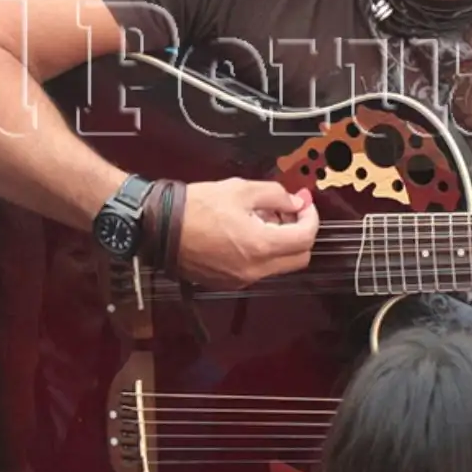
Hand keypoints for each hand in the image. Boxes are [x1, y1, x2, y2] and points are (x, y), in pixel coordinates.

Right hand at [175, 179, 319, 289]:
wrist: (160, 227)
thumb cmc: (195, 208)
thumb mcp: (241, 189)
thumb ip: (276, 195)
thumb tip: (295, 202)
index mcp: (261, 246)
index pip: (306, 238)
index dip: (311, 217)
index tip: (304, 204)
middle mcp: (254, 269)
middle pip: (299, 258)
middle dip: (300, 233)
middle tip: (288, 212)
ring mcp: (240, 280)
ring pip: (278, 265)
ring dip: (280, 243)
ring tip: (262, 218)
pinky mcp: (227, 282)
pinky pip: (257, 270)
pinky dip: (261, 253)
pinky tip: (246, 232)